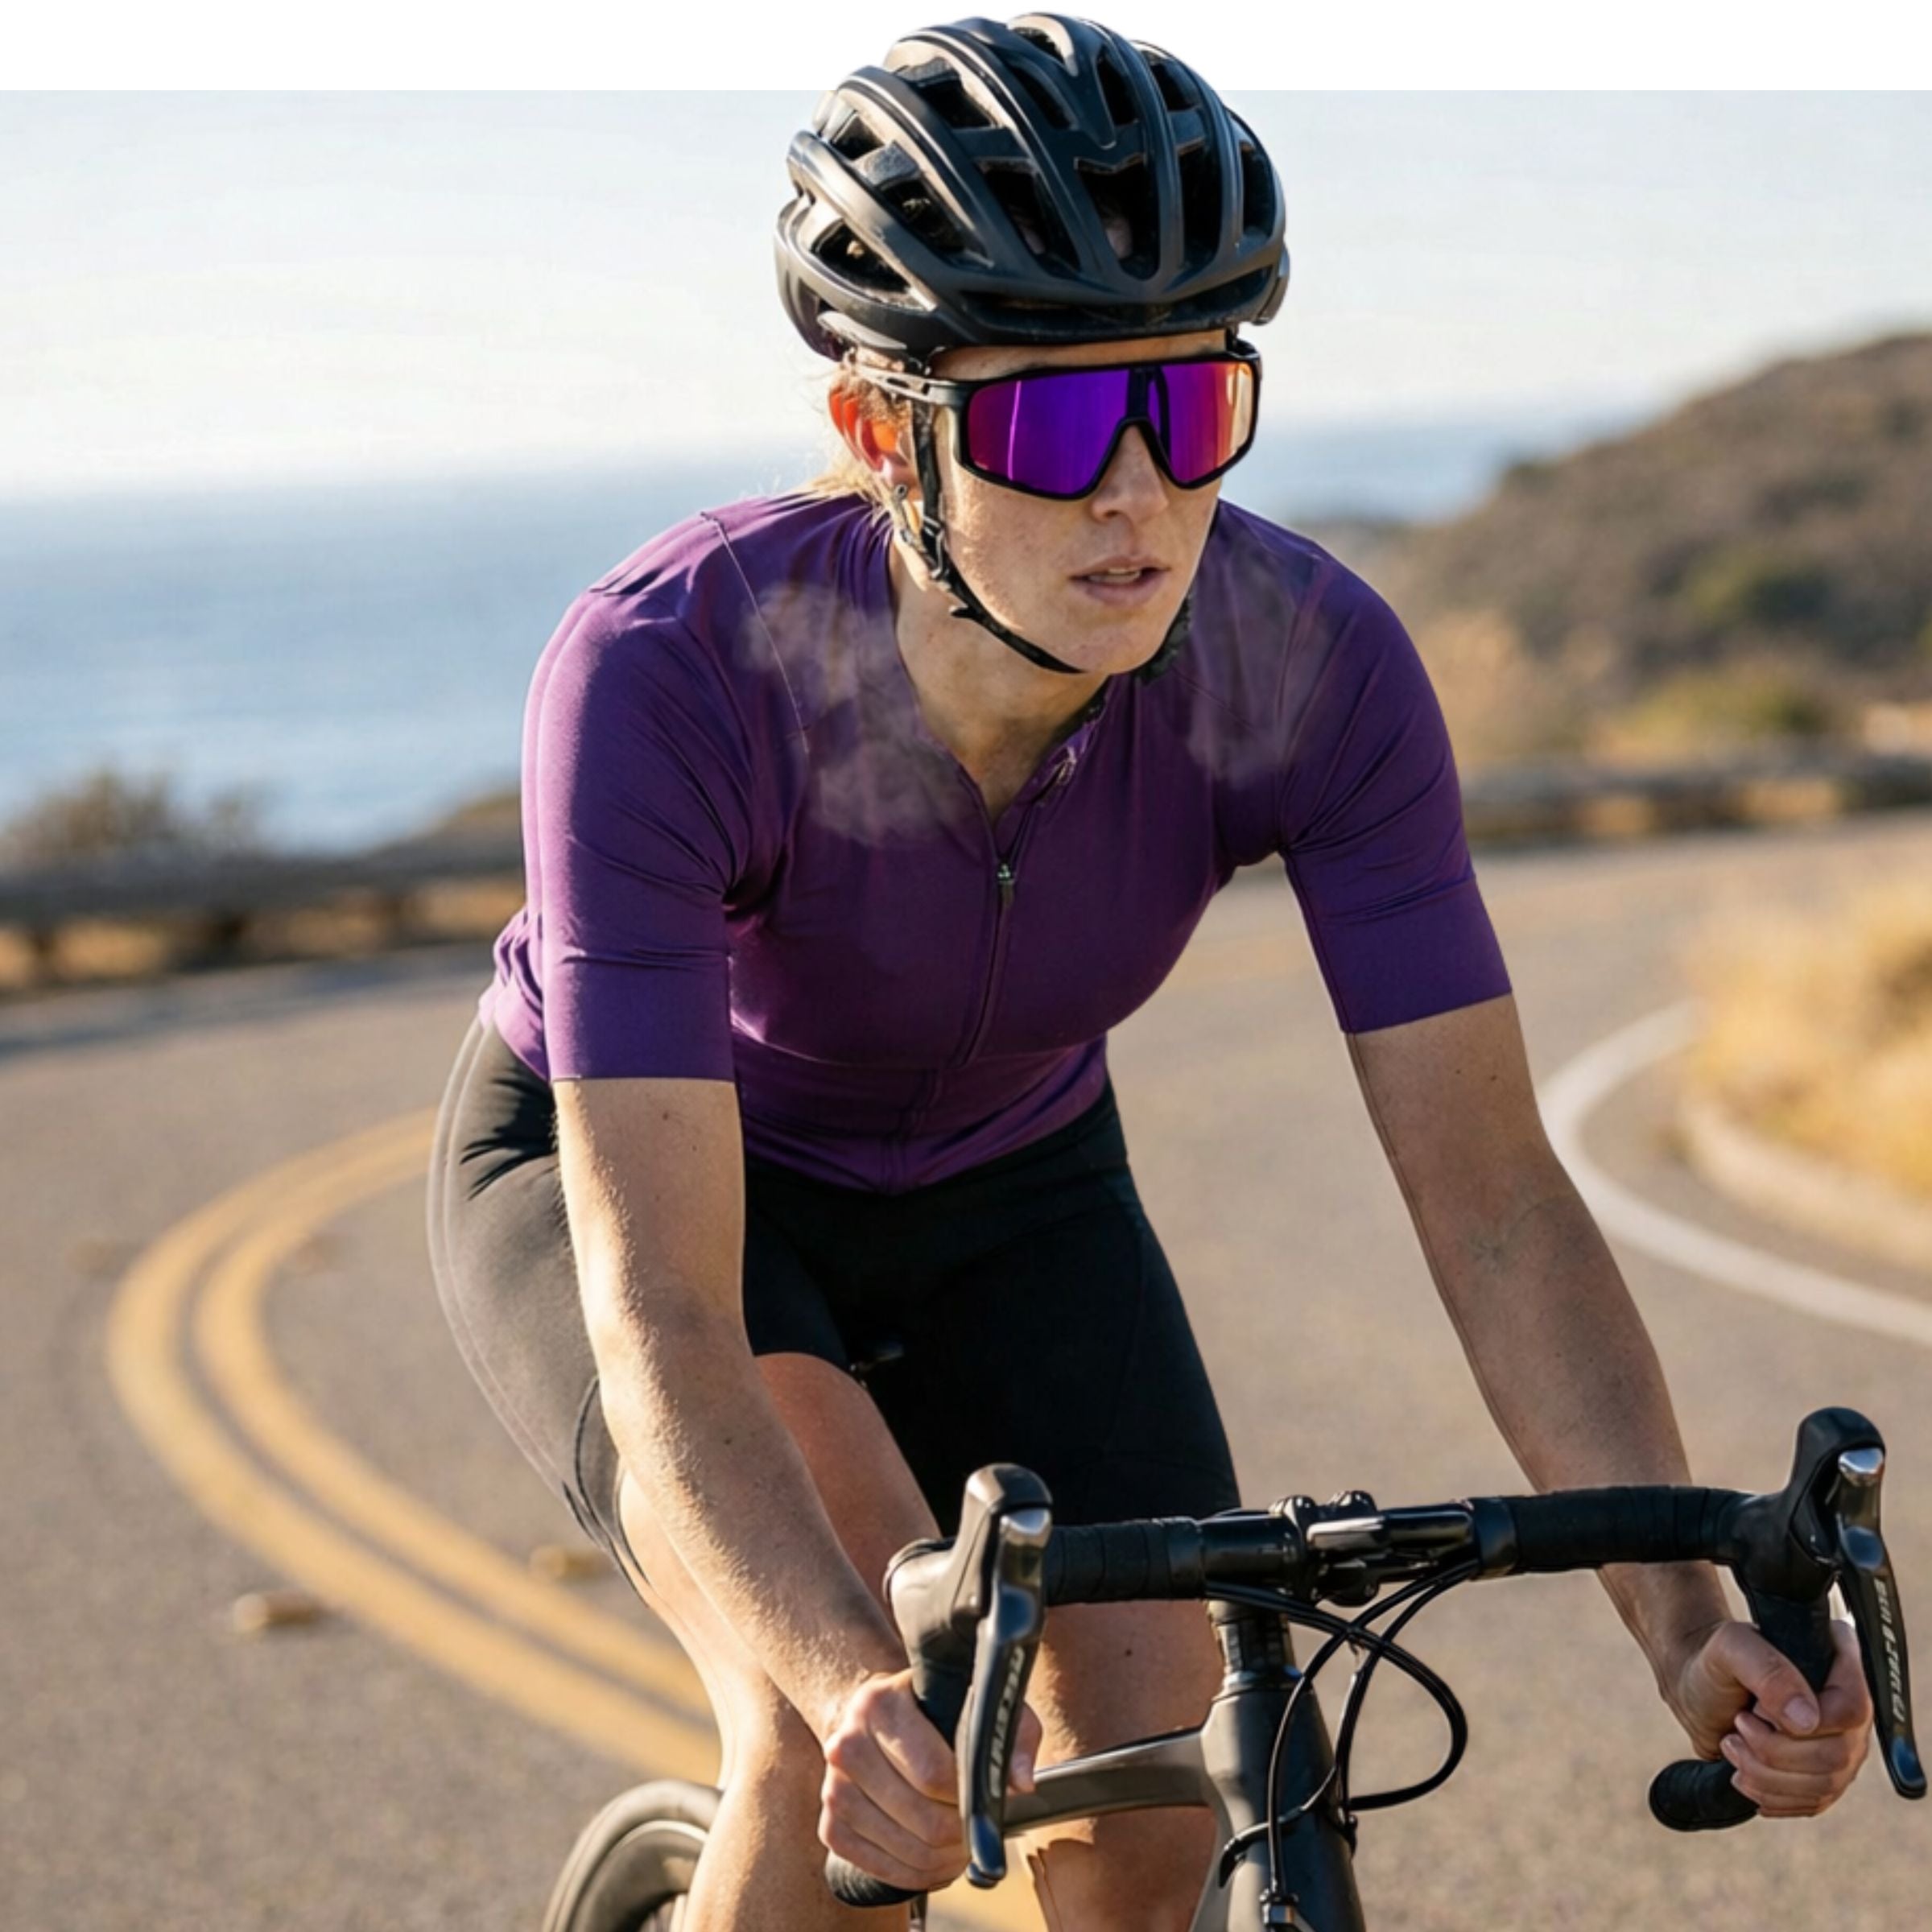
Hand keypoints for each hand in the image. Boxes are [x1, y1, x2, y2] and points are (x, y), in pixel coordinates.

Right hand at [818, 1668, 1043, 1891]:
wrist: (870, 1716)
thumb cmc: (930, 1707)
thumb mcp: (974, 1699)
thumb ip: (1010, 1730)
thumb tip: (1019, 1782)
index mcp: (878, 1704)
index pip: (933, 1772)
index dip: (967, 1795)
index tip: (985, 1795)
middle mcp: (846, 1744)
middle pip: (921, 1817)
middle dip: (959, 1832)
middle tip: (977, 1829)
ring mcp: (833, 1788)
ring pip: (903, 1848)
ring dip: (942, 1859)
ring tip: (961, 1847)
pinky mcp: (829, 1825)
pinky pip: (878, 1868)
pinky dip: (914, 1875)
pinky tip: (935, 1861)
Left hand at [1662, 1617, 1872, 1816]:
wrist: (1700, 1693)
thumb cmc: (1716, 1663)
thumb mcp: (1731, 1648)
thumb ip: (1769, 1672)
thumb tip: (1808, 1721)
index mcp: (1837, 1663)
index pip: (1852, 1708)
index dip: (1807, 1721)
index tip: (1757, 1711)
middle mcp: (1850, 1709)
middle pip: (1838, 1755)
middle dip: (1775, 1750)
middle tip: (1738, 1726)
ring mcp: (1843, 1746)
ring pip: (1826, 1785)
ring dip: (1768, 1775)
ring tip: (1732, 1747)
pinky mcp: (1826, 1776)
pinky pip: (1814, 1803)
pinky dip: (1772, 1795)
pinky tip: (1745, 1774)